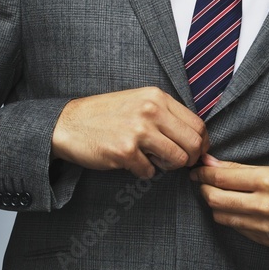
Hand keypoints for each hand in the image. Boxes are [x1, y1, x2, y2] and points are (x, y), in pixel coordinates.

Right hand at [51, 87, 208, 178]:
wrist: (68, 124)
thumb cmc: (106, 115)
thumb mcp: (139, 102)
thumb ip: (166, 115)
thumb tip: (197, 139)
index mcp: (157, 97)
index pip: (198, 124)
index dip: (200, 143)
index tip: (193, 152)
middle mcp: (151, 111)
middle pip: (193, 144)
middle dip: (189, 159)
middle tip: (176, 162)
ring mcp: (139, 131)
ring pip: (177, 160)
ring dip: (166, 166)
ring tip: (151, 160)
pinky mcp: (125, 151)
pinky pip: (150, 171)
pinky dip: (142, 171)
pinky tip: (130, 162)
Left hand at [190, 154, 268, 251]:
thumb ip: (242, 169)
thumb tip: (212, 163)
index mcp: (268, 181)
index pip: (221, 177)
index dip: (203, 173)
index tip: (197, 169)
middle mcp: (264, 205)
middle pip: (215, 199)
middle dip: (204, 189)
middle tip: (202, 181)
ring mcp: (265, 226)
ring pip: (222, 217)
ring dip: (215, 205)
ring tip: (218, 194)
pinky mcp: (266, 240)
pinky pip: (237, 228)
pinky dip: (231, 217)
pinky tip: (236, 208)